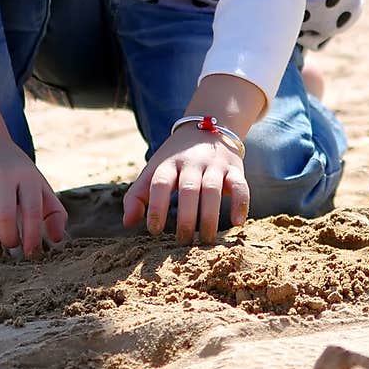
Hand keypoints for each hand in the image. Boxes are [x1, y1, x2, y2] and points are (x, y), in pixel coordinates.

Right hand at [0, 137, 67, 259]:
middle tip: (12, 248)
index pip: (32, 209)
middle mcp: (3, 174)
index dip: (32, 236)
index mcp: (27, 176)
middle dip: (10, 241)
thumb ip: (54, 212)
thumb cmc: (17, 174)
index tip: (31, 253)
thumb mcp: (38, 186)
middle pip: (5, 216)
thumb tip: (57, 240)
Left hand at [121, 128, 248, 244]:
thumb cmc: (176, 159)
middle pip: (188, 189)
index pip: (160, 183)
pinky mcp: (235, 169)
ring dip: (209, 217)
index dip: (156, 207)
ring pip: (212, 190)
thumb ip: (138, 194)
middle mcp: (192, 162)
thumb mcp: (155, 169)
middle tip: (182, 241)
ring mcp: (214, 165)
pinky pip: (240, 186)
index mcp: (169, 162)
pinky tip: (237, 223)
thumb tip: (128, 223)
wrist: (208, 126)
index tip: (154, 231)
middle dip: (185, 218)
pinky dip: (240, 204)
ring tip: (206, 240)